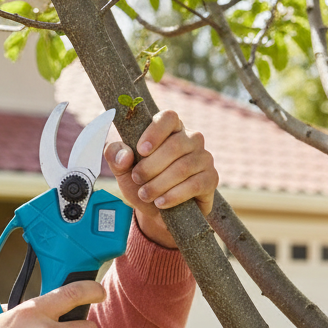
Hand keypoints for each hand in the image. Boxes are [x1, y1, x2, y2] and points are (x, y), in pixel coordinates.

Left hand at [106, 110, 217, 248]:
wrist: (156, 210)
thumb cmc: (141, 183)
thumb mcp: (122, 170)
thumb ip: (115, 156)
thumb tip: (125, 155)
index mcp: (170, 129)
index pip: (168, 117)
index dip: (155, 132)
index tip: (140, 150)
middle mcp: (191, 139)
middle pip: (175, 145)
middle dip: (151, 166)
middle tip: (136, 179)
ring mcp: (204, 158)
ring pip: (184, 167)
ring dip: (159, 184)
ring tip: (145, 194)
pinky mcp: (211, 179)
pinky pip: (195, 184)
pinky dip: (174, 195)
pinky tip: (161, 203)